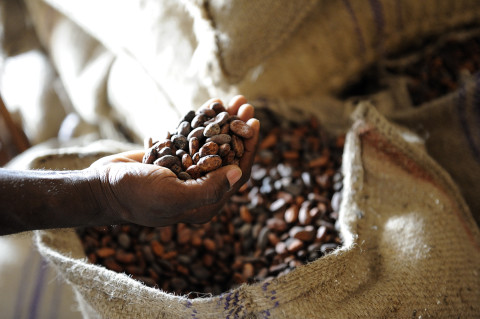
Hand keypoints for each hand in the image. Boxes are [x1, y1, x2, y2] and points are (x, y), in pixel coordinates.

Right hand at [88, 96, 259, 226]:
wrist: (101, 188)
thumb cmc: (135, 196)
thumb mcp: (173, 195)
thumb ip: (207, 189)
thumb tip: (237, 172)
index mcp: (205, 202)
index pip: (236, 173)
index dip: (248, 147)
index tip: (254, 123)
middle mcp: (199, 187)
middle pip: (228, 155)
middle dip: (239, 129)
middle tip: (246, 104)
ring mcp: (186, 171)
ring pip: (213, 143)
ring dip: (224, 121)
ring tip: (234, 99)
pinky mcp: (173, 157)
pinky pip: (194, 137)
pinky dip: (203, 121)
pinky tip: (211, 104)